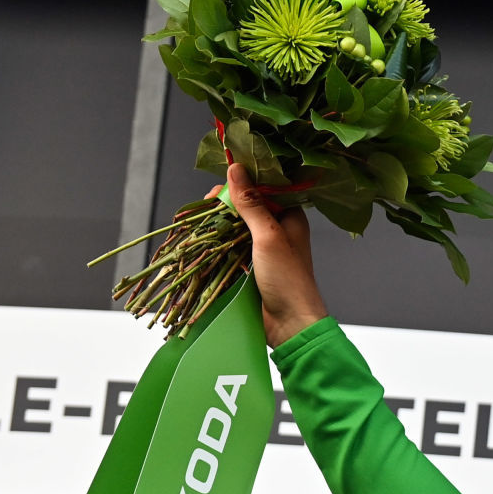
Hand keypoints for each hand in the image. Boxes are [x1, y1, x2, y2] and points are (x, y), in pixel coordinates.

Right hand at [223, 163, 327, 348]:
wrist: (291, 324)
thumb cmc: (288, 280)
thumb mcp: (268, 236)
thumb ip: (251, 204)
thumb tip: (236, 169)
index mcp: (290, 217)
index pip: (264, 189)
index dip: (242, 183)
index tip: (220, 186)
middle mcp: (278, 229)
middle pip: (246, 206)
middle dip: (225, 204)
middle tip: (206, 207)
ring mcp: (264, 247)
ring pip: (236, 225)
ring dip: (219, 222)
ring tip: (201, 221)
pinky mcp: (251, 264)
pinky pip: (231, 245)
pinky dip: (218, 241)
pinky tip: (205, 239)